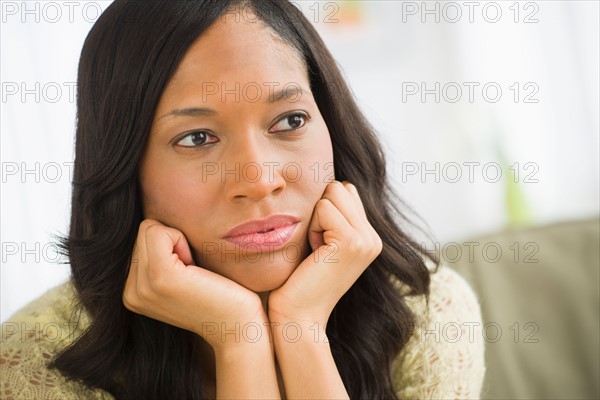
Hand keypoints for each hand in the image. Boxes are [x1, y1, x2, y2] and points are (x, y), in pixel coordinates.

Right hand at [122, 219, 265, 350]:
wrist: (239, 326)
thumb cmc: (219, 294)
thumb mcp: (181, 274)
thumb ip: (159, 255)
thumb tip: (152, 221)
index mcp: (132, 292)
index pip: (140, 238)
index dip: (170, 245)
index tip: (189, 274)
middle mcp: (130, 292)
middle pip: (143, 231)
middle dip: (173, 241)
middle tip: (194, 273)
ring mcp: (142, 286)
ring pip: (150, 228)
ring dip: (178, 242)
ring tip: (194, 273)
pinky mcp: (160, 276)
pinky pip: (160, 231)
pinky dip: (181, 240)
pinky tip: (195, 268)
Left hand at [268, 181, 381, 326]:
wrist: (299, 316)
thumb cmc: (300, 280)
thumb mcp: (323, 242)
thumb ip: (334, 216)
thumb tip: (328, 182)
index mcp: (370, 237)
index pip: (346, 190)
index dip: (323, 210)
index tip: (319, 243)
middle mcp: (374, 238)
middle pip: (340, 187)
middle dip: (320, 210)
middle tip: (317, 245)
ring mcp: (366, 240)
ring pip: (332, 193)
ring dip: (315, 218)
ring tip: (316, 249)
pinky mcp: (351, 241)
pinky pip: (324, 207)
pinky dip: (312, 227)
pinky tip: (315, 252)